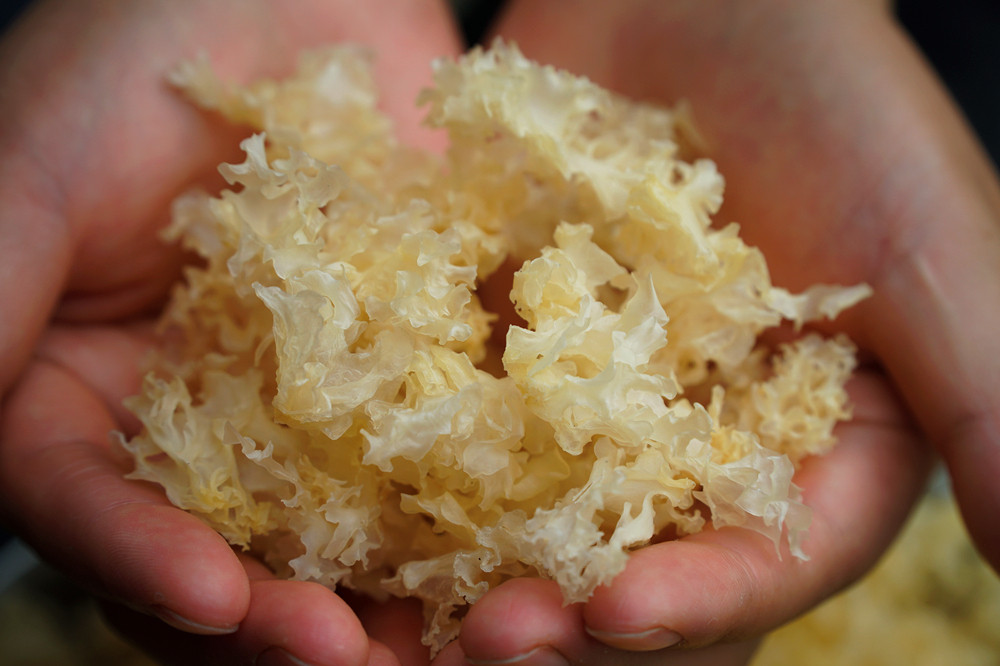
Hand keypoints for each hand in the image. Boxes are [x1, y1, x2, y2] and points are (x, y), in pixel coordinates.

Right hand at [0, 1, 459, 663]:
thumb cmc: (135, 51)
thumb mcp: (34, 170)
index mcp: (86, 399)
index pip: (93, 514)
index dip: (144, 566)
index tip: (218, 598)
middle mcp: (201, 426)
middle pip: (229, 560)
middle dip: (285, 621)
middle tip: (354, 654)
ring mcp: (314, 409)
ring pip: (347, 537)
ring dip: (398, 598)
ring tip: (460, 633)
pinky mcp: (412, 373)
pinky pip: (448, 456)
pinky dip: (484, 505)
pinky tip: (528, 540)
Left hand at [442, 0, 997, 661]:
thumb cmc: (836, 101)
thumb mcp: (928, 248)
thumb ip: (988, 399)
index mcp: (820, 451)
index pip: (769, 560)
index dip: (699, 602)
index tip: (615, 614)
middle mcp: (709, 451)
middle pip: (647, 574)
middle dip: (574, 621)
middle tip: (486, 638)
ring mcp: (607, 411)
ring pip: (544, 528)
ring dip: (482, 574)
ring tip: (412, 612)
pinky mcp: (522, 358)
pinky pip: (467, 435)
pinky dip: (425, 477)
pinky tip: (362, 512)